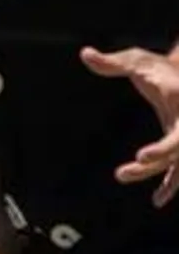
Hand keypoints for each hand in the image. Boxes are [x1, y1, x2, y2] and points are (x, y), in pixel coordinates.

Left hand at [81, 46, 178, 205]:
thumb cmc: (158, 67)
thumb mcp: (138, 60)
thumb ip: (113, 62)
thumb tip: (85, 54)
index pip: (178, 133)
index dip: (164, 149)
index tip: (141, 157)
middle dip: (159, 161)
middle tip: (128, 169)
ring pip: (178, 163)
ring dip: (162, 179)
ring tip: (122, 175)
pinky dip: (172, 184)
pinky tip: (158, 200)